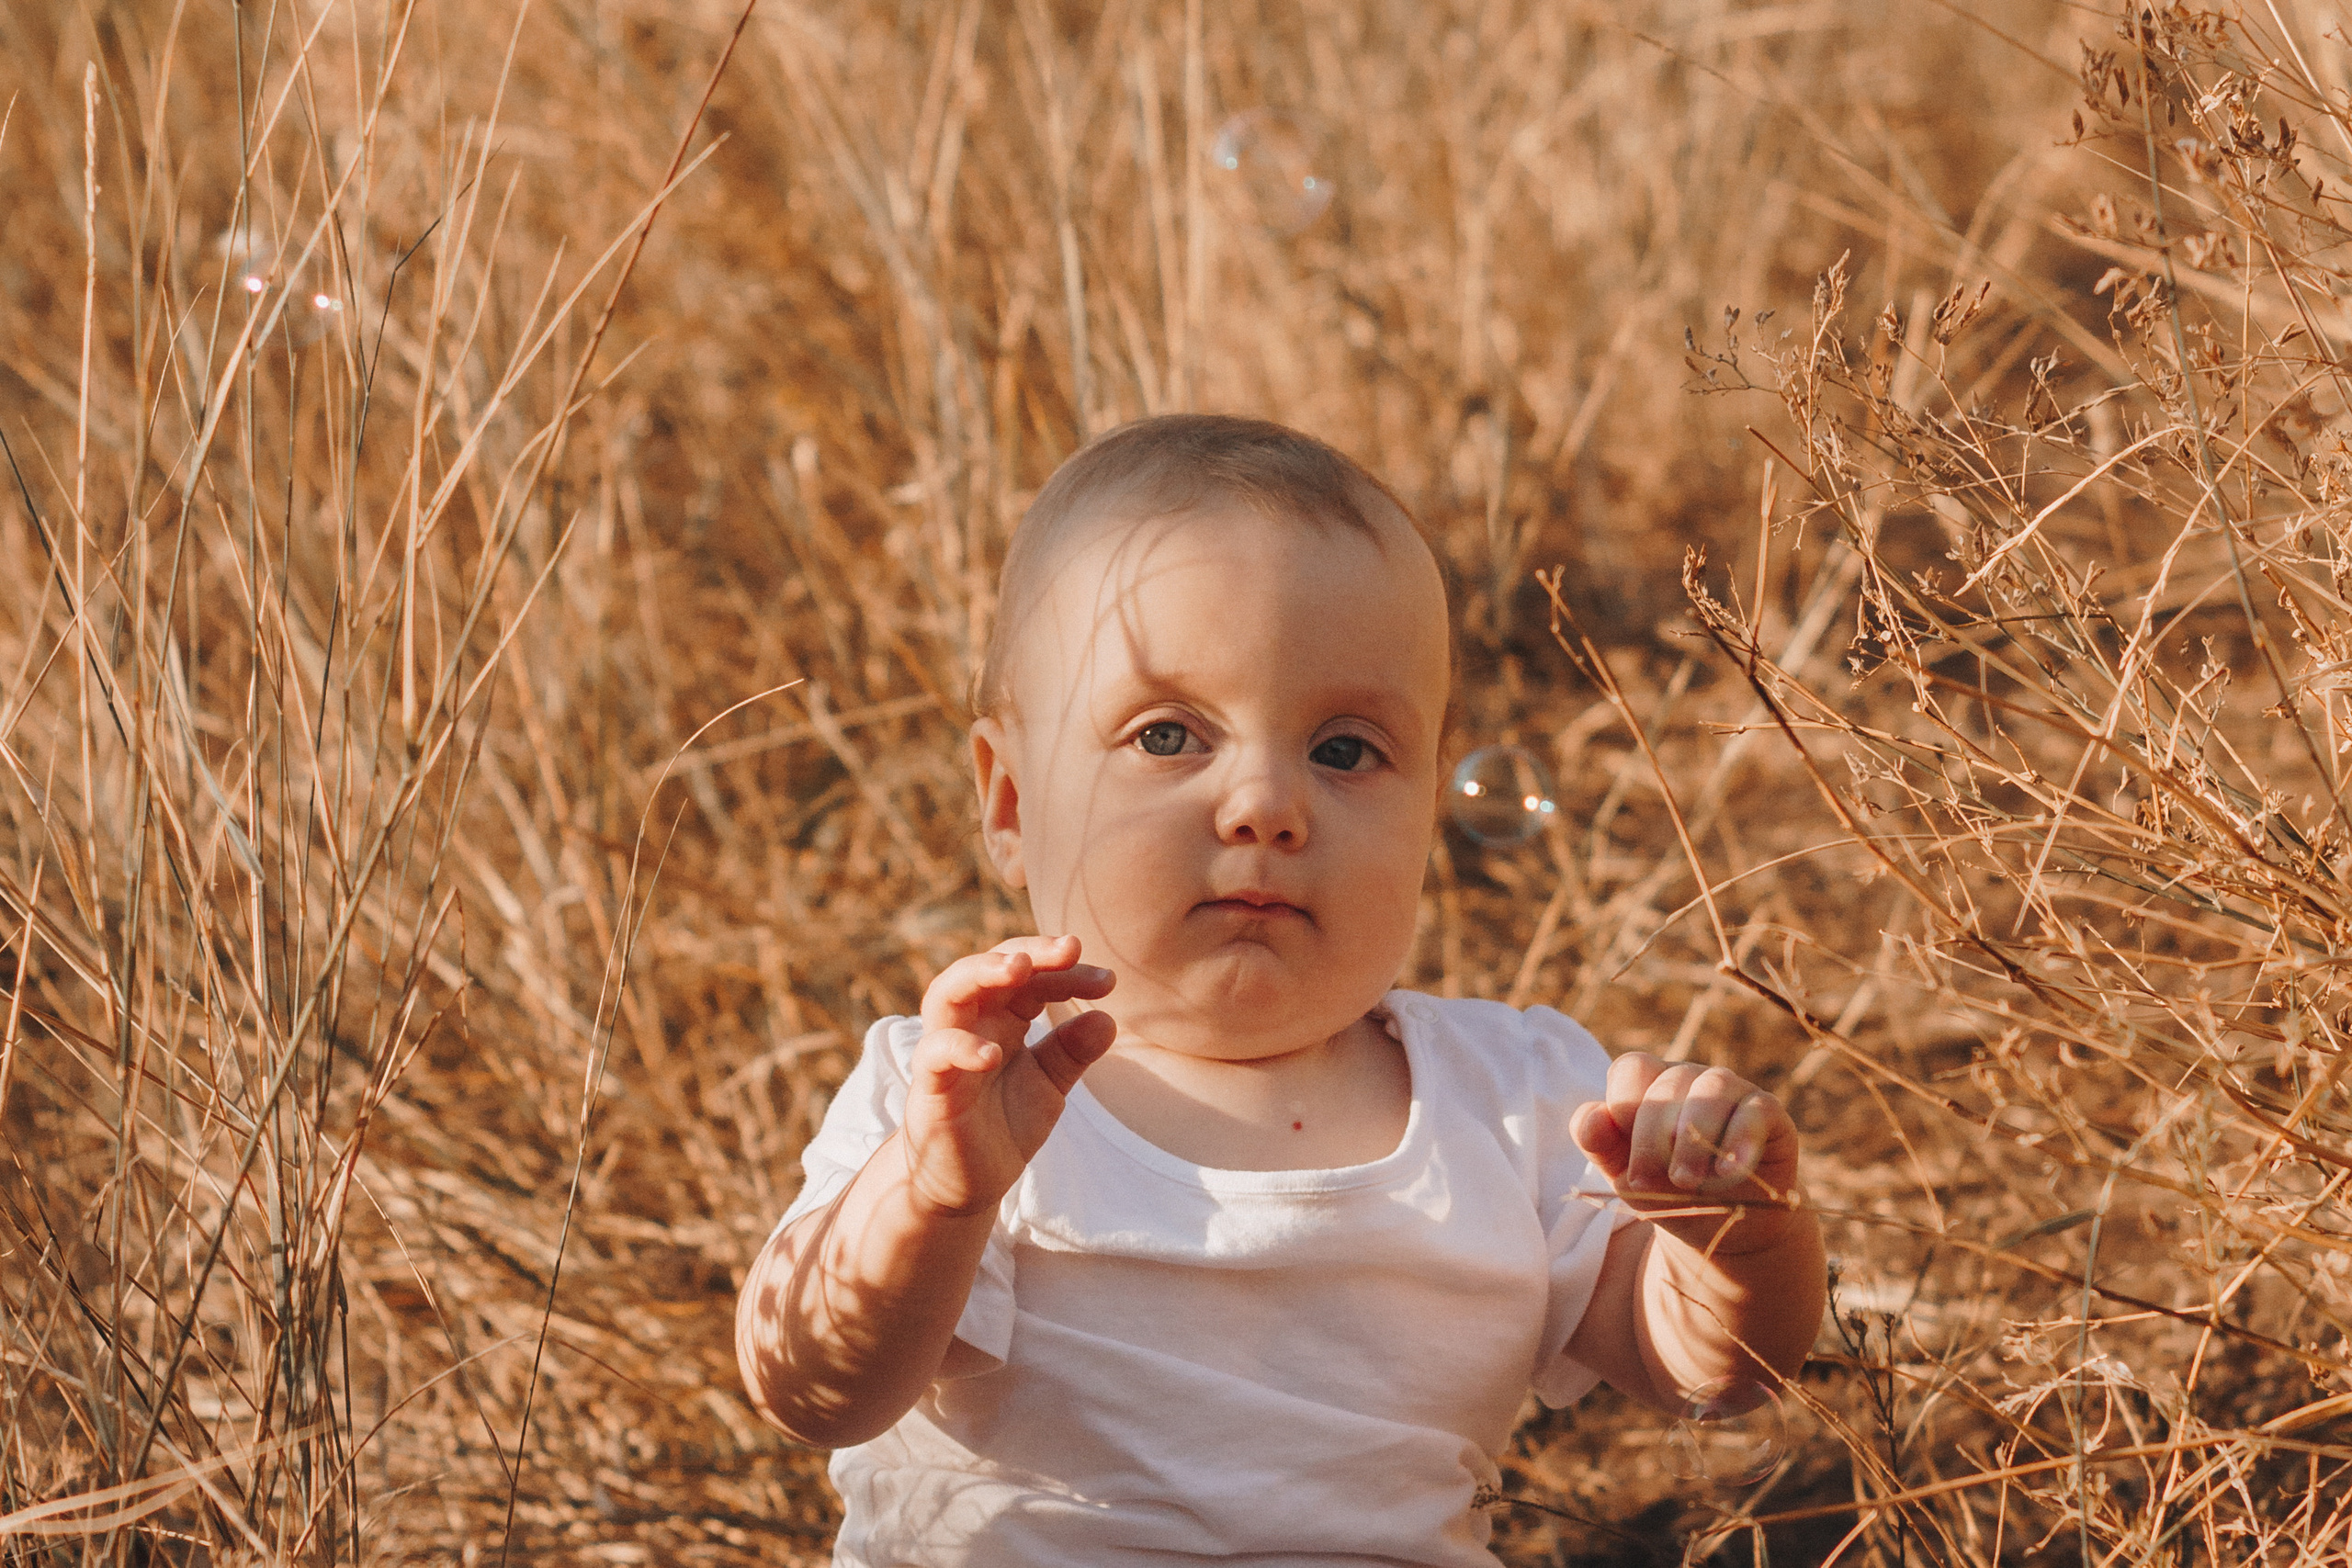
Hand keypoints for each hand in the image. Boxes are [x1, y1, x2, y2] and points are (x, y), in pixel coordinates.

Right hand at [903, 935, 1115, 1217]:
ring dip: (981, 973)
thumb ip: (1072, 1053)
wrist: (967, 1185)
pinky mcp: (930, 1087)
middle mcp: (973, 1024)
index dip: (1067, 971)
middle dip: (1027, 952)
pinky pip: (935, 1054)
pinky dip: (961, 1047)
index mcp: (1003, 1018)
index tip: (1107, 981)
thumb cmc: (1003, 1125)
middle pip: (988, 967)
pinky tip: (994, 1054)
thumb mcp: (1048, 1086)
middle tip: (1068, 948)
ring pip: (948, 992)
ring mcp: (946, 1051)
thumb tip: (1108, 1020)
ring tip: (1018, 970)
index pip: (1032, 977)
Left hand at [1569, 1053, 1800, 1254]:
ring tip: (1686, 1181)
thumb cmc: (1667, 1190)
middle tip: (1655, 1182)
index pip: (1631, 1071)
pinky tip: (1727, 1172)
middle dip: (1655, 1138)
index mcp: (1650, 1084)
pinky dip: (1739, 1142)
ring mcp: (1731, 1090)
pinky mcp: (1767, 1113)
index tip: (1630, 1167)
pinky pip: (1755, 1112)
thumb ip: (1598, 1144)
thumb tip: (1589, 1119)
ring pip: (1712, 1089)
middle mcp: (1690, 1078)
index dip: (1624, 1113)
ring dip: (1695, 1138)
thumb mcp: (1625, 1173)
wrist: (1723, 1226)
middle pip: (1668, 1085)